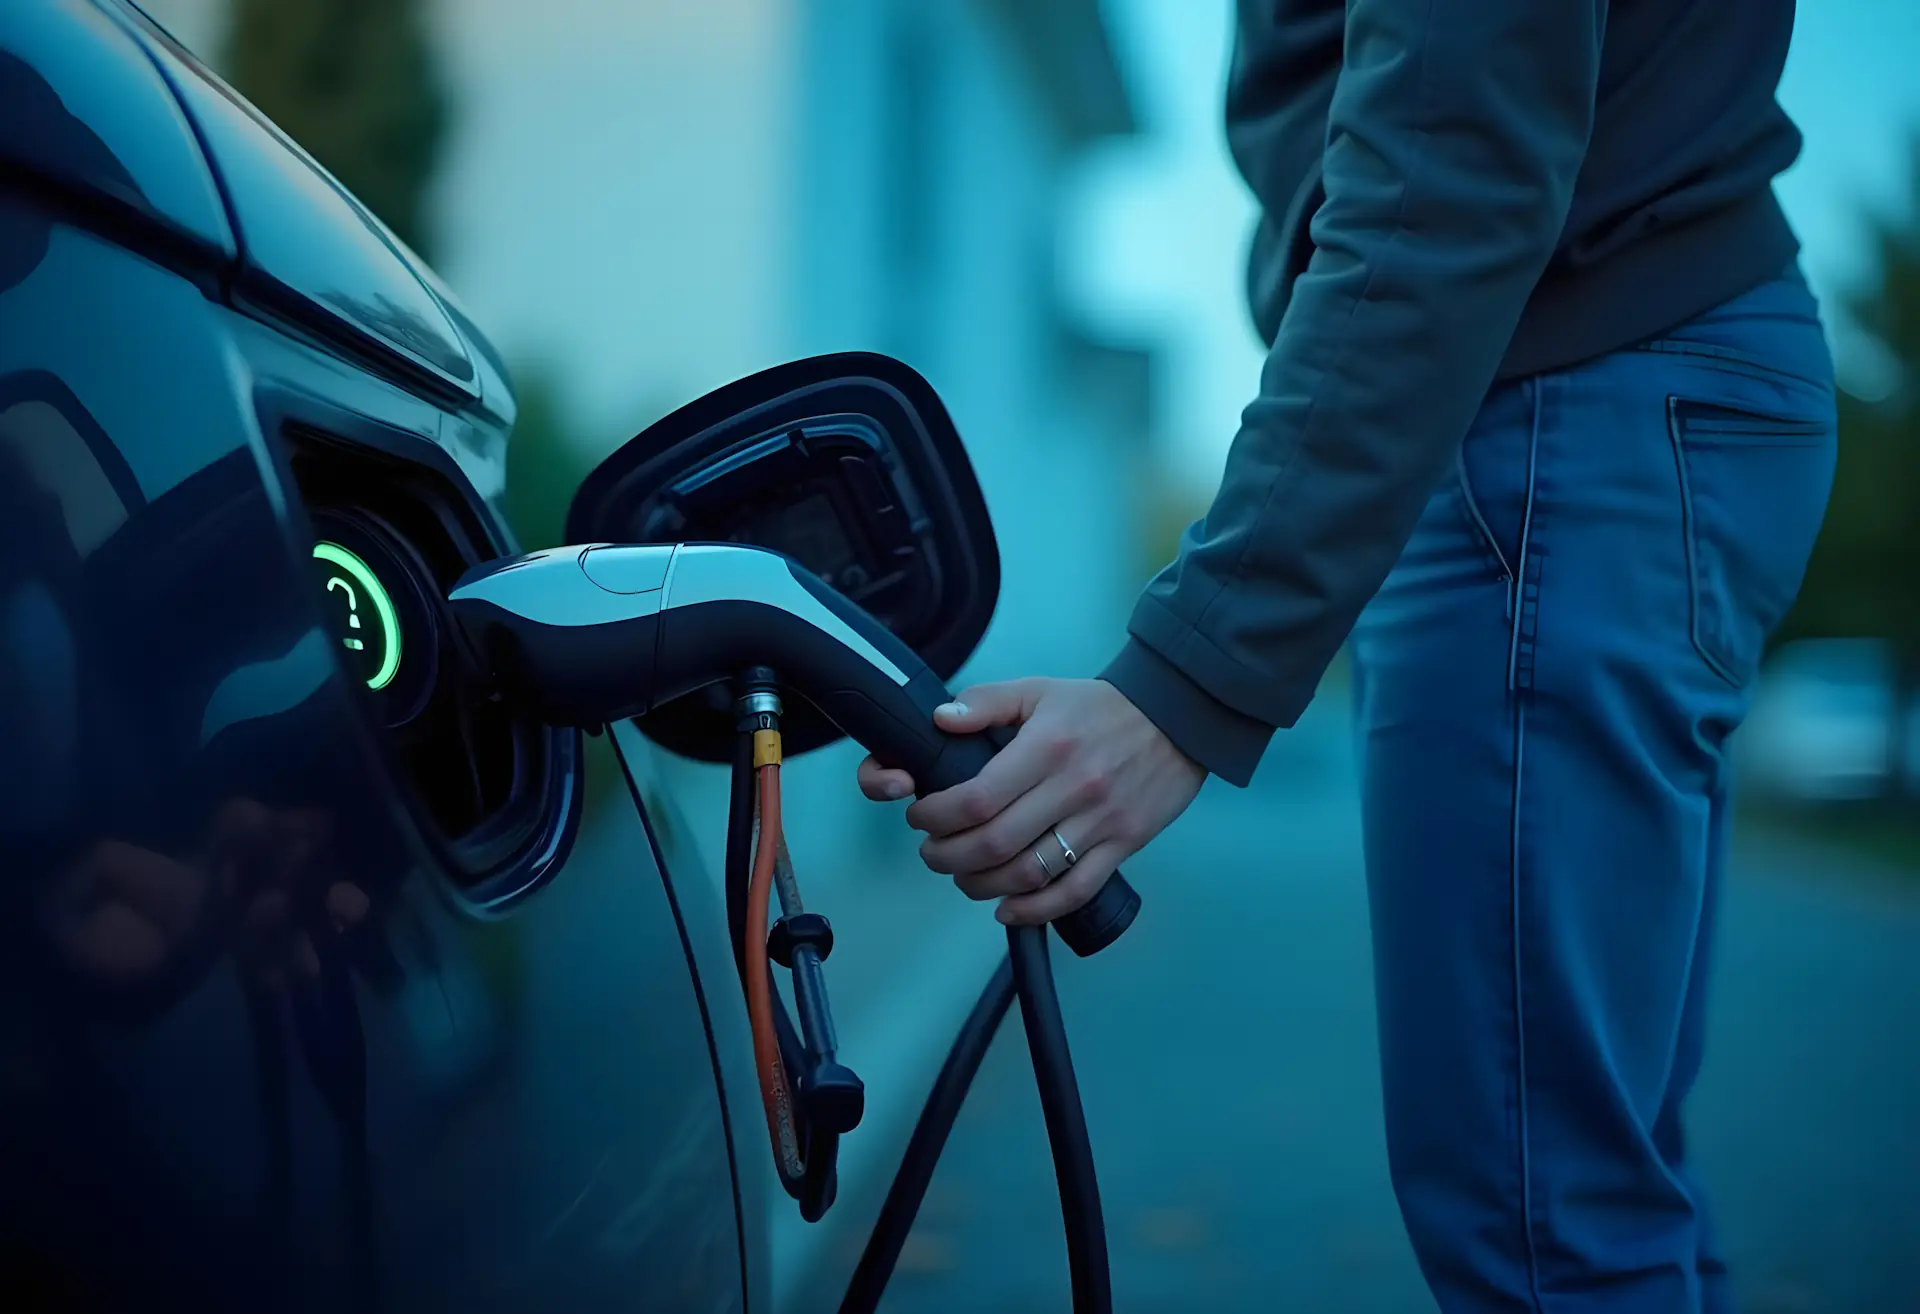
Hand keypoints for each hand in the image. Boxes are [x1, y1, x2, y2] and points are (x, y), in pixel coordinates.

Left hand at [856, 677, 1204, 924]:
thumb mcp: (1040, 689)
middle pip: (995, 843)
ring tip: (964, 878)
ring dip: (983, 886)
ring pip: (1029, 874)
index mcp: (1046, 747)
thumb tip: (941, 719)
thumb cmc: (1100, 707)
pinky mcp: (1124, 845)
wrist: (1178, 717)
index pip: (977, 797)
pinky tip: (1007, 909)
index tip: (922, 817)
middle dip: (948, 857)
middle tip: (933, 852)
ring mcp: (1101, 821)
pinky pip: (1074, 891)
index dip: (937, 816)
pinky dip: (1036, 910)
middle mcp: (1072, 788)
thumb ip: (986, 701)